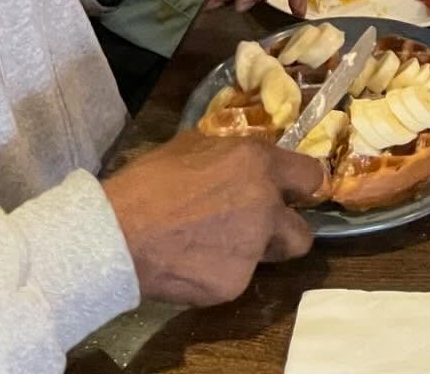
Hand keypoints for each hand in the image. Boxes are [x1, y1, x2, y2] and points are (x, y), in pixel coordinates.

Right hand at [104, 130, 323, 305]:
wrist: (119, 233)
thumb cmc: (150, 181)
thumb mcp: (194, 145)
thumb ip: (230, 154)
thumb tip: (240, 158)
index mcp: (258, 163)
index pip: (311, 176)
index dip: (300, 187)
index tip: (290, 194)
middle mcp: (266, 205)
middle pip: (303, 232)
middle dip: (285, 233)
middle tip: (259, 229)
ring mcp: (253, 248)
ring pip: (270, 257)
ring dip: (255, 253)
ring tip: (217, 246)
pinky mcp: (235, 283)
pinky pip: (237, 279)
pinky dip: (220, 273)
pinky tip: (193, 264)